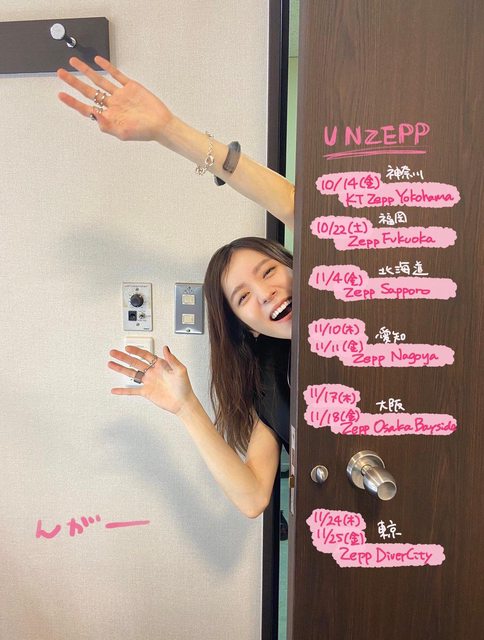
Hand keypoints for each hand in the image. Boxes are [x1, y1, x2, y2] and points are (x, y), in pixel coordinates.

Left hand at [57, 56, 172, 141]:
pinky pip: (116, 75)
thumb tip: (92, 114)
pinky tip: (97, 61)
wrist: (162, 124)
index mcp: (108, 116)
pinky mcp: (131, 87)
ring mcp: (120, 95)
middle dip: (74, 82)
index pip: (86, 108)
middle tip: (61, 74)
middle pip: (89, 91)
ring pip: (99, 80)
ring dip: (86, 71)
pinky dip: (107, 67)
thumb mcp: (122, 133)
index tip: (61, 95)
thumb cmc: (143, 132)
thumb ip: (106, 124)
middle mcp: (112, 105)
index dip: (73, 102)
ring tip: (74, 62)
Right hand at [108, 345, 194, 414]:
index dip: (136, 351)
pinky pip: (132, 390)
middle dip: (123, 357)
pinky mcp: (146, 392)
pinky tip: (114, 390)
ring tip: (110, 364)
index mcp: (160, 365)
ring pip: (131, 373)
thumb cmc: (184, 386)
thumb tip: (165, 348)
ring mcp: (148, 382)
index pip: (145, 355)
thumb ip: (172, 359)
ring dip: (121, 369)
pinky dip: (123, 391)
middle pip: (134, 362)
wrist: (183, 403)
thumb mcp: (180, 370)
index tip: (127, 347)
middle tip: (113, 352)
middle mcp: (152, 372)